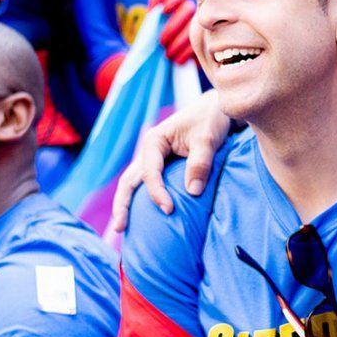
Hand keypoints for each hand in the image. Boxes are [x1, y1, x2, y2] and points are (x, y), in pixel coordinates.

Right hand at [107, 89, 231, 233]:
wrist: (216, 109)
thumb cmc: (210, 119)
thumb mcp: (207, 139)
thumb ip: (200, 164)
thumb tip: (192, 193)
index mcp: (154, 141)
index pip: (150, 173)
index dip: (157, 193)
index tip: (170, 210)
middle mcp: (149, 151)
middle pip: (129, 180)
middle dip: (122, 205)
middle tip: (119, 228)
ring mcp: (153, 160)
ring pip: (134, 184)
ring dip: (126, 205)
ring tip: (121, 228)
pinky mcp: (163, 167)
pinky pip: (147, 185)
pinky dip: (141, 200)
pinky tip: (141, 219)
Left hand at [150, 0, 197, 66]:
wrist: (153, 61)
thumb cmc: (153, 34)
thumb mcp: (151, 16)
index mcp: (181, 0)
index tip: (164, 11)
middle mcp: (193, 12)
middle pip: (189, 10)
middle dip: (174, 26)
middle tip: (162, 41)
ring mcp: (200, 27)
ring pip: (195, 29)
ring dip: (180, 41)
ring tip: (168, 54)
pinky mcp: (204, 45)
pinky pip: (199, 47)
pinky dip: (187, 54)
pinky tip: (179, 60)